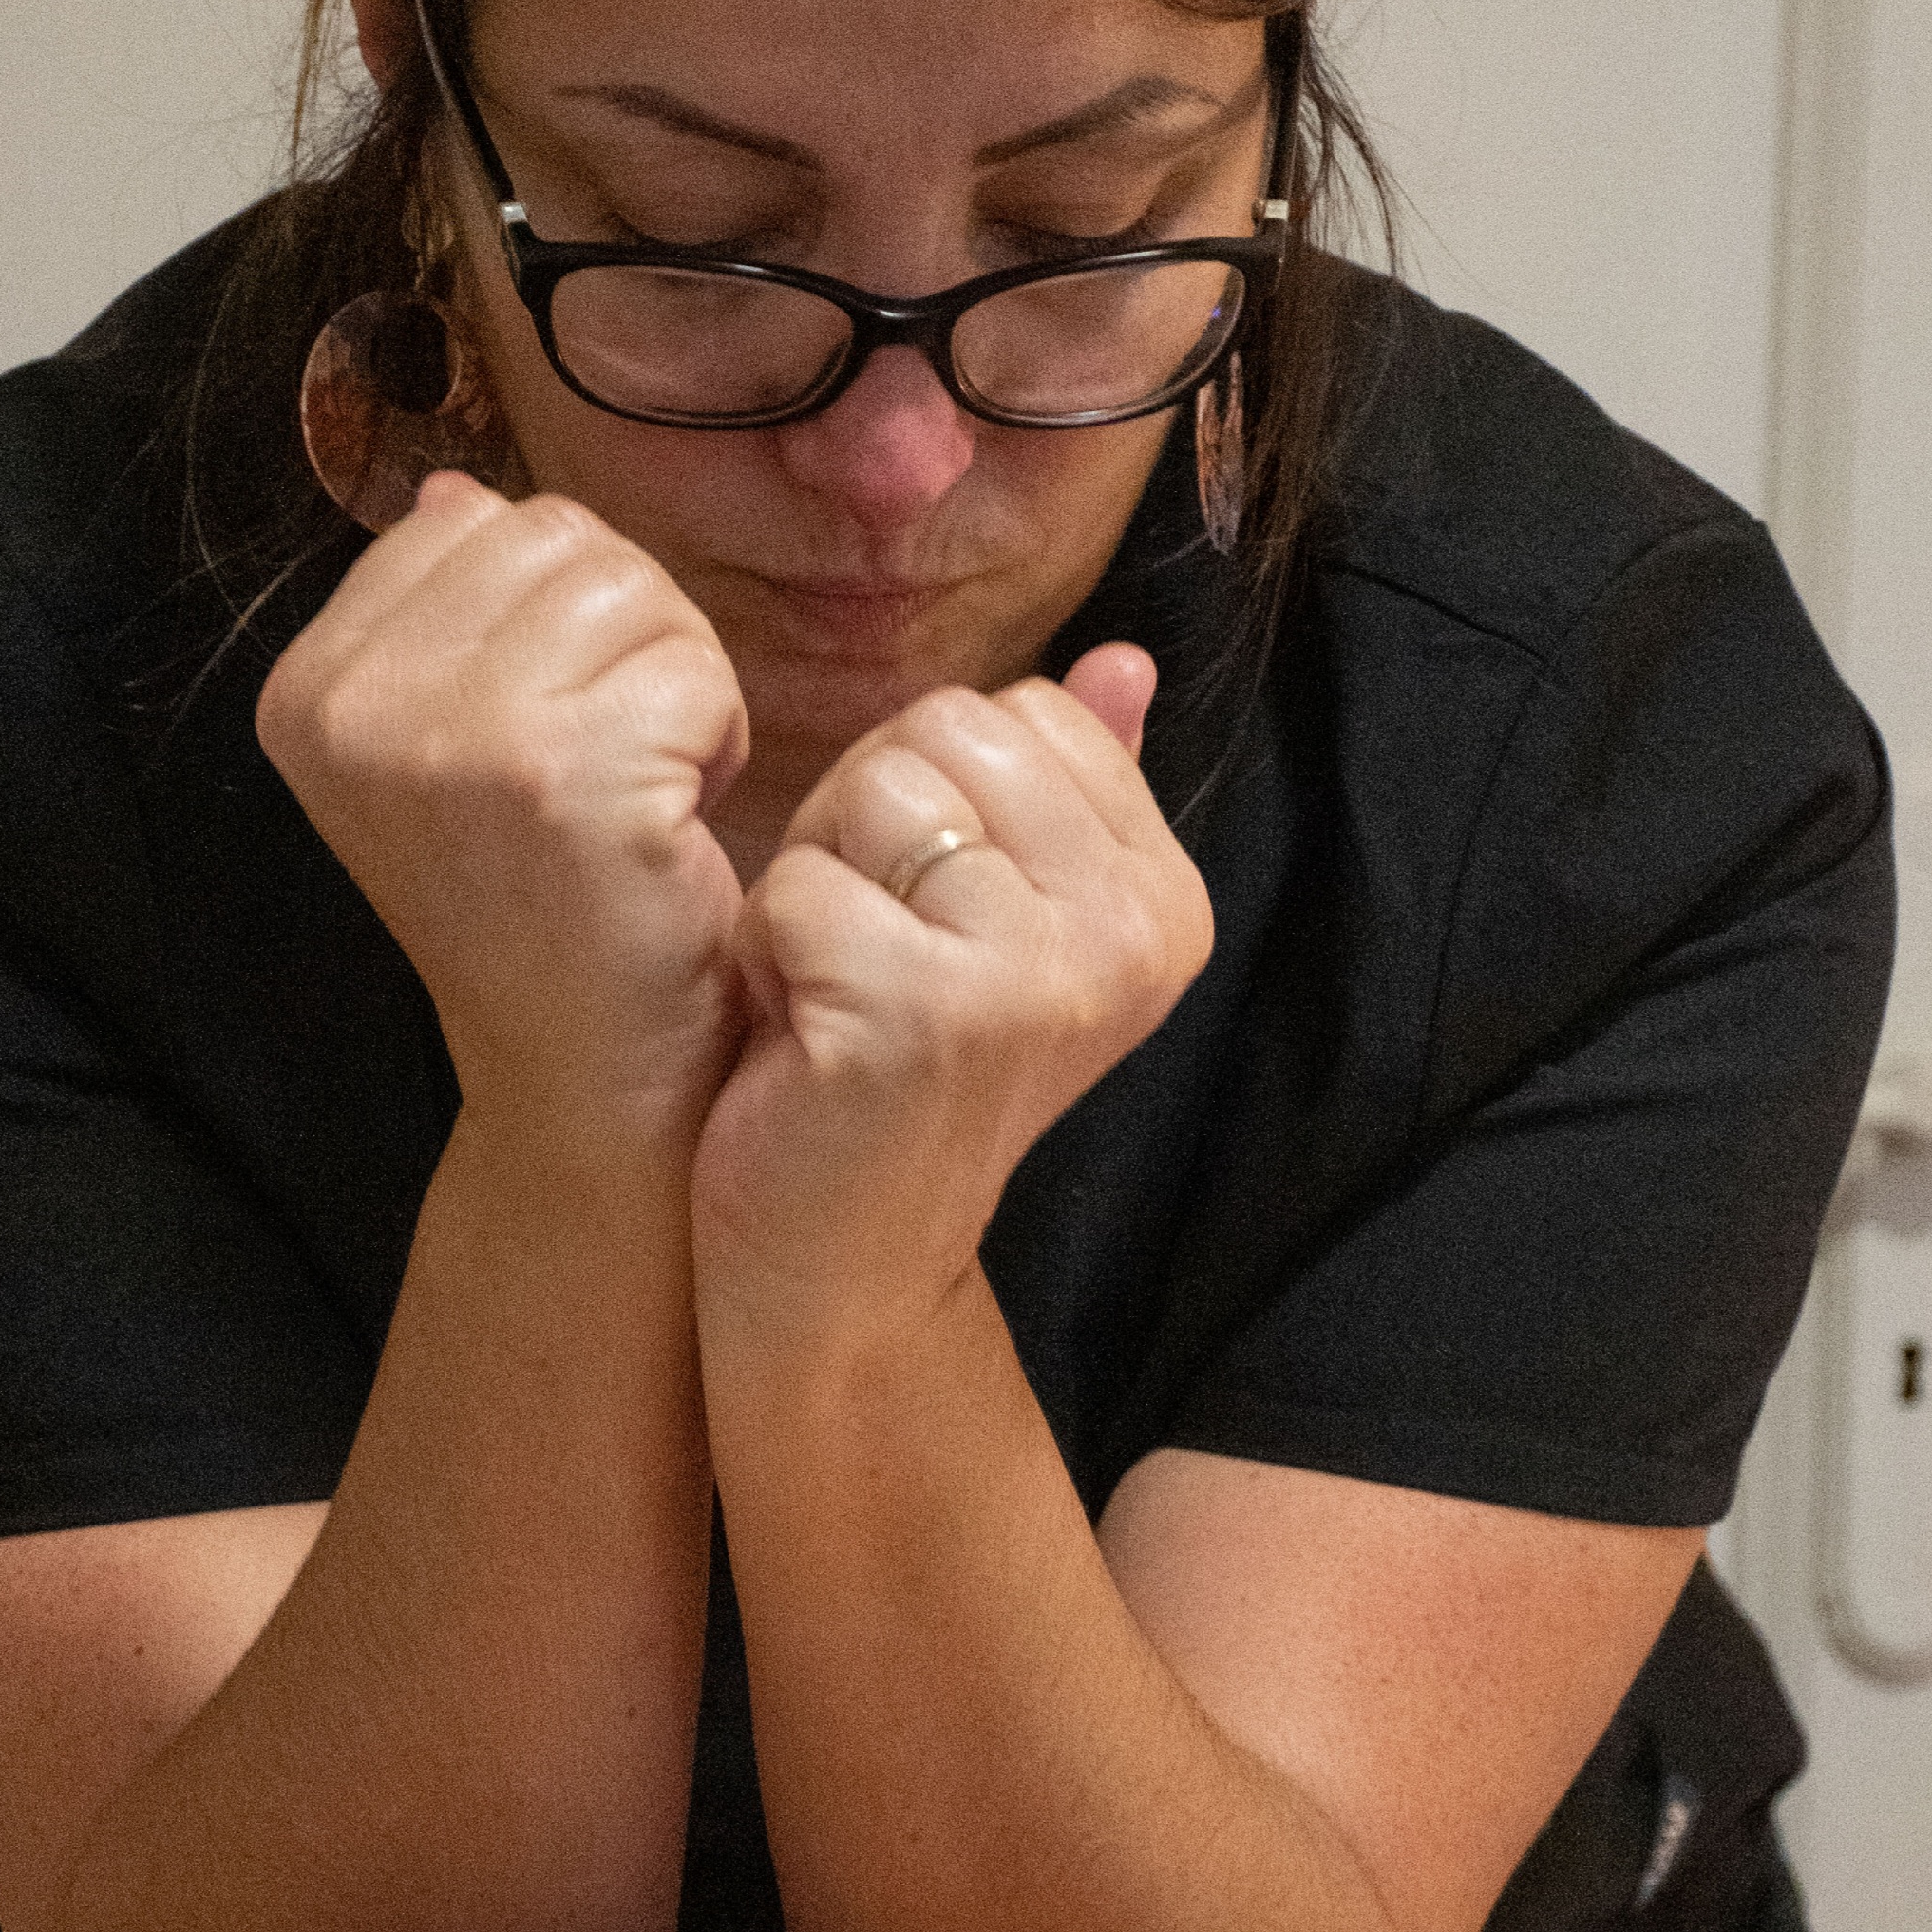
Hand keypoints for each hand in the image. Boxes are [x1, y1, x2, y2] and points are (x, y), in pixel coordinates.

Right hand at [257, 474, 747, 1129]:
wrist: (589, 1086)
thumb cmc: (551, 911)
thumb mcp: (454, 756)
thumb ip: (447, 619)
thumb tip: (456, 494)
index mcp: (309, 687)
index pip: (481, 523)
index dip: (561, 617)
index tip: (551, 741)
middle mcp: (353, 705)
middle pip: (560, 539)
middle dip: (626, 639)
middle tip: (615, 772)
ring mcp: (448, 739)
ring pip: (633, 590)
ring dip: (678, 686)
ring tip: (641, 799)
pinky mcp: (559, 777)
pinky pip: (692, 670)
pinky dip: (716, 740)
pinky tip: (672, 833)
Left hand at [691, 645, 1211, 1333]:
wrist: (848, 1273)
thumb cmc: (898, 1071)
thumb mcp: (1004, 919)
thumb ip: (1070, 788)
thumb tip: (1122, 657)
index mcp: (1162, 896)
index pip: (1019, 712)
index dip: (934, 791)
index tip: (933, 915)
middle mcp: (1127, 931)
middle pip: (939, 734)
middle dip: (868, 823)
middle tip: (871, 953)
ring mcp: (1037, 974)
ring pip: (867, 796)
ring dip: (815, 884)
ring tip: (837, 992)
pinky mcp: (924, 1015)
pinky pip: (795, 886)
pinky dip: (769, 952)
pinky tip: (800, 1038)